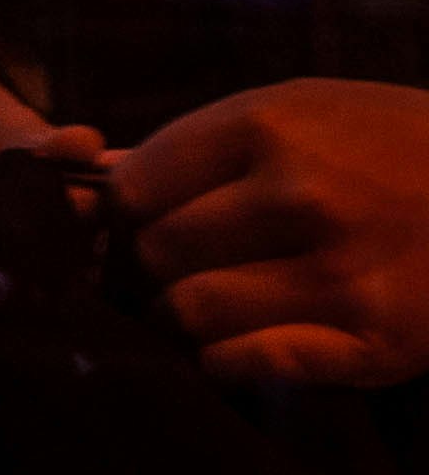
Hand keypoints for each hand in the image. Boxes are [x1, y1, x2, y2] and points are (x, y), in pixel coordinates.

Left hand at [106, 81, 428, 385]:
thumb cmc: (382, 142)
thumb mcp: (295, 111)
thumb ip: (196, 145)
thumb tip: (91, 180)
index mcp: (269, 128)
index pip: (135, 188)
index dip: (115, 216)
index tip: (122, 226)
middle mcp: (301, 198)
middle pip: (158, 254)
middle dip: (144, 268)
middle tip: (155, 273)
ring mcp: (341, 275)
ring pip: (195, 315)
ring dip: (179, 317)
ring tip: (194, 306)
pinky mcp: (376, 343)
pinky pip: (254, 363)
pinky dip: (225, 360)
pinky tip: (235, 343)